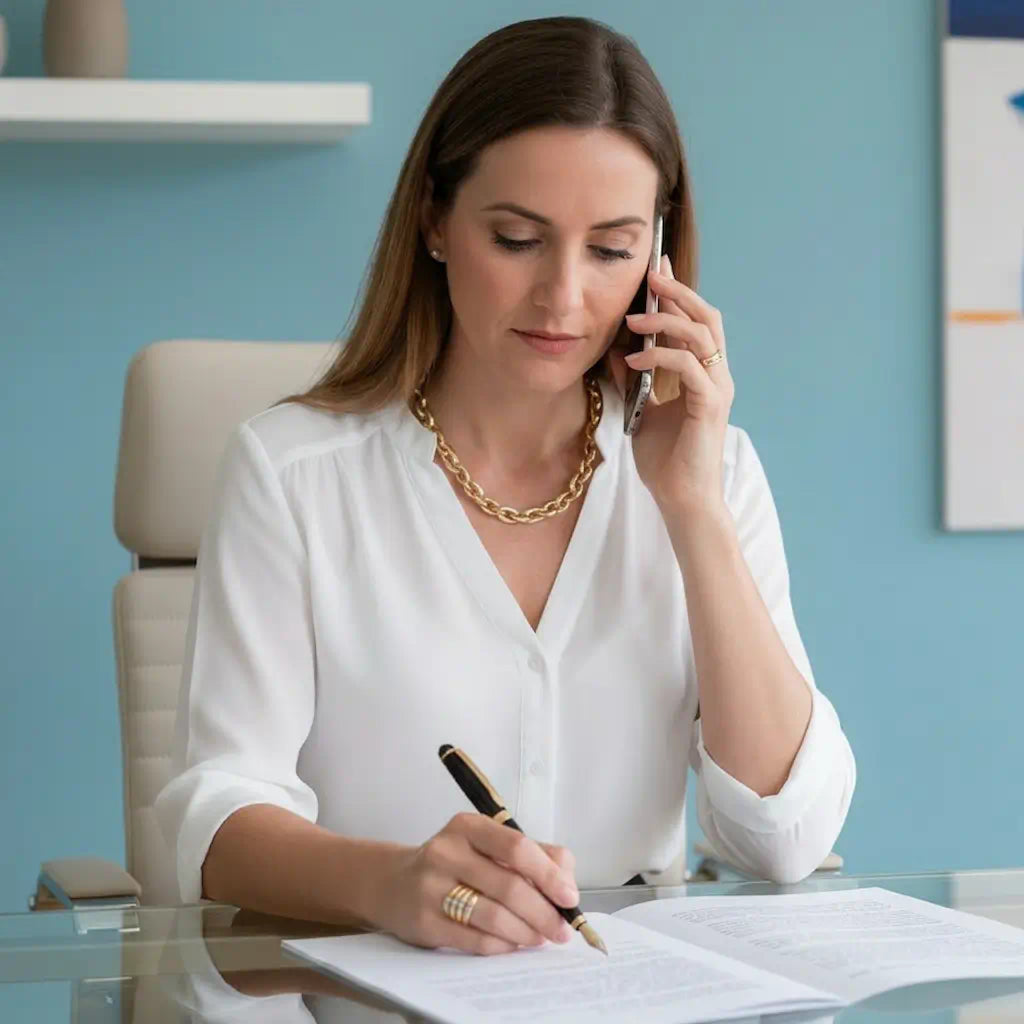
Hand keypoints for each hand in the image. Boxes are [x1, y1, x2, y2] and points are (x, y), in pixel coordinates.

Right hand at [365, 813, 578, 954]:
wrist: (394, 884)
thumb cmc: (455, 864)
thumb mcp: (487, 845)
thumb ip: (532, 854)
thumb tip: (567, 880)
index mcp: (468, 826)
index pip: (517, 847)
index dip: (548, 874)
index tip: (569, 896)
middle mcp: (447, 851)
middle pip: (509, 886)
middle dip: (543, 912)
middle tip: (561, 929)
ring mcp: (431, 887)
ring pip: (494, 916)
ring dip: (526, 932)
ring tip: (540, 938)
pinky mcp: (424, 921)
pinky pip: (474, 939)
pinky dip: (502, 945)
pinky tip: (512, 944)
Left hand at [608, 254, 734, 510]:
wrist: (680, 498)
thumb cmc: (666, 459)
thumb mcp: (641, 409)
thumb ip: (635, 378)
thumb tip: (616, 349)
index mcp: (704, 373)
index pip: (696, 321)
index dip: (678, 292)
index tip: (657, 268)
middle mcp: (717, 375)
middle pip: (706, 317)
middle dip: (678, 292)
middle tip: (651, 276)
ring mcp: (717, 388)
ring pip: (701, 335)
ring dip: (665, 322)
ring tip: (633, 321)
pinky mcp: (710, 404)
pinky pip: (689, 366)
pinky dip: (661, 356)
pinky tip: (635, 359)